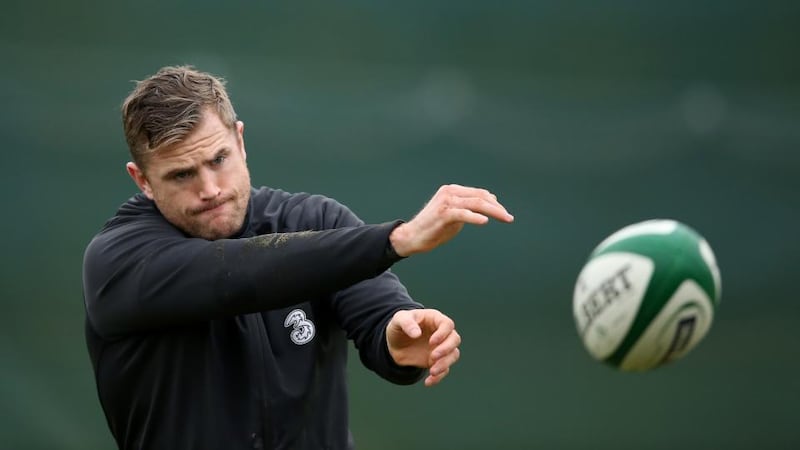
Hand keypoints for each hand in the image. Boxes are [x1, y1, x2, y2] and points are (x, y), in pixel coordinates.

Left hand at [386, 309, 461, 386]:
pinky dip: (438, 377)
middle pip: (454, 339)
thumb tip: (416, 334)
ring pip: (453, 355)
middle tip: (433, 357)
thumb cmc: (399, 326)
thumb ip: (406, 323)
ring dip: (445, 364)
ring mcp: (441, 348)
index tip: (432, 342)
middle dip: (446, 349)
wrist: (394, 344)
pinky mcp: (438, 361)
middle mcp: (442, 334)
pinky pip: (444, 370)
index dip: (443, 333)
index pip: (447, 324)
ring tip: (432, 371)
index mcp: (435, 319)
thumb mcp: (398, 319)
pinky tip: (428, 381)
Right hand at [389, 184, 512, 256]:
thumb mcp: (454, 214)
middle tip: (509, 218)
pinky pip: (462, 214)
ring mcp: (446, 202)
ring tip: (505, 218)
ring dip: (493, 212)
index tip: (504, 213)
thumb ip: (468, 208)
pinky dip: (474, 217)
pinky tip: (484, 221)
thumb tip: (488, 204)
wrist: (413, 236)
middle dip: (497, 208)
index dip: (494, 203)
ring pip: (475, 204)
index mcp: (453, 190)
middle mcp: (450, 192)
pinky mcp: (443, 214)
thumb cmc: (434, 227)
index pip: (479, 193)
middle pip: (480, 197)